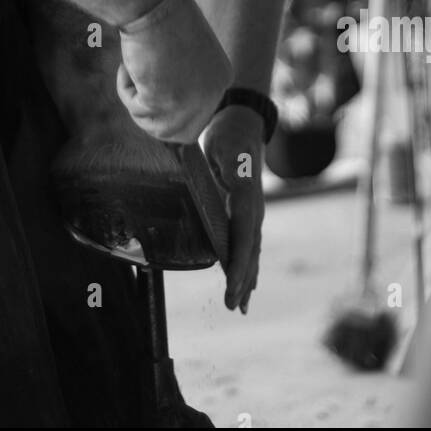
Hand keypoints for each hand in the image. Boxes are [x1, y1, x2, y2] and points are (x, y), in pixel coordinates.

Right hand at [116, 0, 231, 142]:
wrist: (152, 1)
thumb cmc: (162, 16)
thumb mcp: (182, 52)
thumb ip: (181, 79)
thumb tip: (163, 106)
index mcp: (221, 79)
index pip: (195, 117)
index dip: (168, 109)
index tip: (150, 87)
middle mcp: (214, 95)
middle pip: (178, 132)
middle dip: (152, 117)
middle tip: (136, 87)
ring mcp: (192, 102)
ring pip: (155, 127)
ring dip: (136, 101)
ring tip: (133, 67)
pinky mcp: (166, 103)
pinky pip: (136, 110)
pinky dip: (125, 88)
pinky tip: (130, 62)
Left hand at [202, 104, 264, 310]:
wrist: (245, 124)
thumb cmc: (226, 134)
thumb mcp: (215, 145)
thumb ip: (202, 163)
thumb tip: (176, 168)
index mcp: (245, 191)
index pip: (244, 231)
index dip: (240, 260)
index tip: (234, 283)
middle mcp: (254, 205)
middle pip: (251, 247)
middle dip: (243, 278)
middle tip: (233, 305)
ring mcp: (254, 210)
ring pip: (253, 250)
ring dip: (247, 278)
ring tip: (240, 306)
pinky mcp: (249, 212)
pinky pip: (250, 244)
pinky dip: (249, 267)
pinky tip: (247, 287)